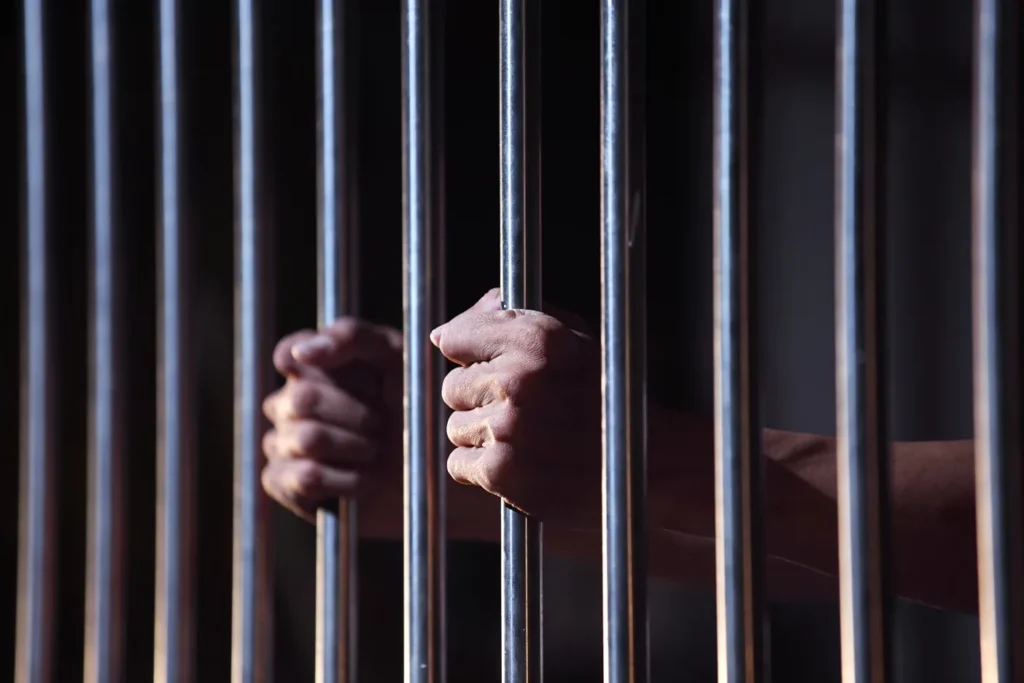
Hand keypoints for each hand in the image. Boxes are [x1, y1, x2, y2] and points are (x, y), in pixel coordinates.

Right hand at [260, 318, 403, 525]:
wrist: (433, 470)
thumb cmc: (415, 407)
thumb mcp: (396, 358)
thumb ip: (352, 337)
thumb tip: (301, 351)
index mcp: (313, 367)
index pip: (288, 354)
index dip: (314, 364)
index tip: (358, 377)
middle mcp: (290, 402)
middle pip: (302, 399)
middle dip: (356, 414)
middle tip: (381, 423)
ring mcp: (283, 442)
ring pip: (307, 438)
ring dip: (356, 448)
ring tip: (377, 451)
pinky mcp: (286, 483)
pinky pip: (305, 477)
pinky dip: (346, 480)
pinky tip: (365, 480)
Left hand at [432, 288, 601, 527]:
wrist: (647, 464)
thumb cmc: (606, 396)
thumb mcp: (572, 339)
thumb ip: (511, 320)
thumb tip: (443, 334)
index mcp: (535, 338)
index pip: (456, 336)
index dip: (466, 354)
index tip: (478, 365)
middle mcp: (518, 379)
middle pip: (453, 388)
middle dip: (479, 400)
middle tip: (522, 411)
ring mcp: (507, 427)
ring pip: (456, 428)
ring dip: (482, 437)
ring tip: (528, 439)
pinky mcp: (501, 472)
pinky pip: (458, 464)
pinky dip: (481, 469)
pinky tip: (520, 463)